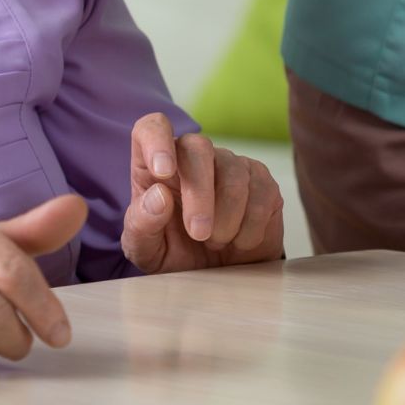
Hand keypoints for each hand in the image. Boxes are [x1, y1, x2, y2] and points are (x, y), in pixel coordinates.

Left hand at [122, 113, 283, 271]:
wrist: (218, 276)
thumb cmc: (176, 254)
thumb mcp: (146, 250)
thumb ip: (142, 225)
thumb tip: (159, 196)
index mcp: (155, 166)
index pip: (151, 128)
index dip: (156, 141)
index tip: (162, 171)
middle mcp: (194, 157)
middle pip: (198, 147)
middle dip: (200, 194)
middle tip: (198, 234)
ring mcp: (231, 165)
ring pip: (233, 175)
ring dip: (225, 219)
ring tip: (215, 242)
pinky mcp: (262, 181)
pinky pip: (261, 195)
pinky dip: (248, 229)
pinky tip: (238, 241)